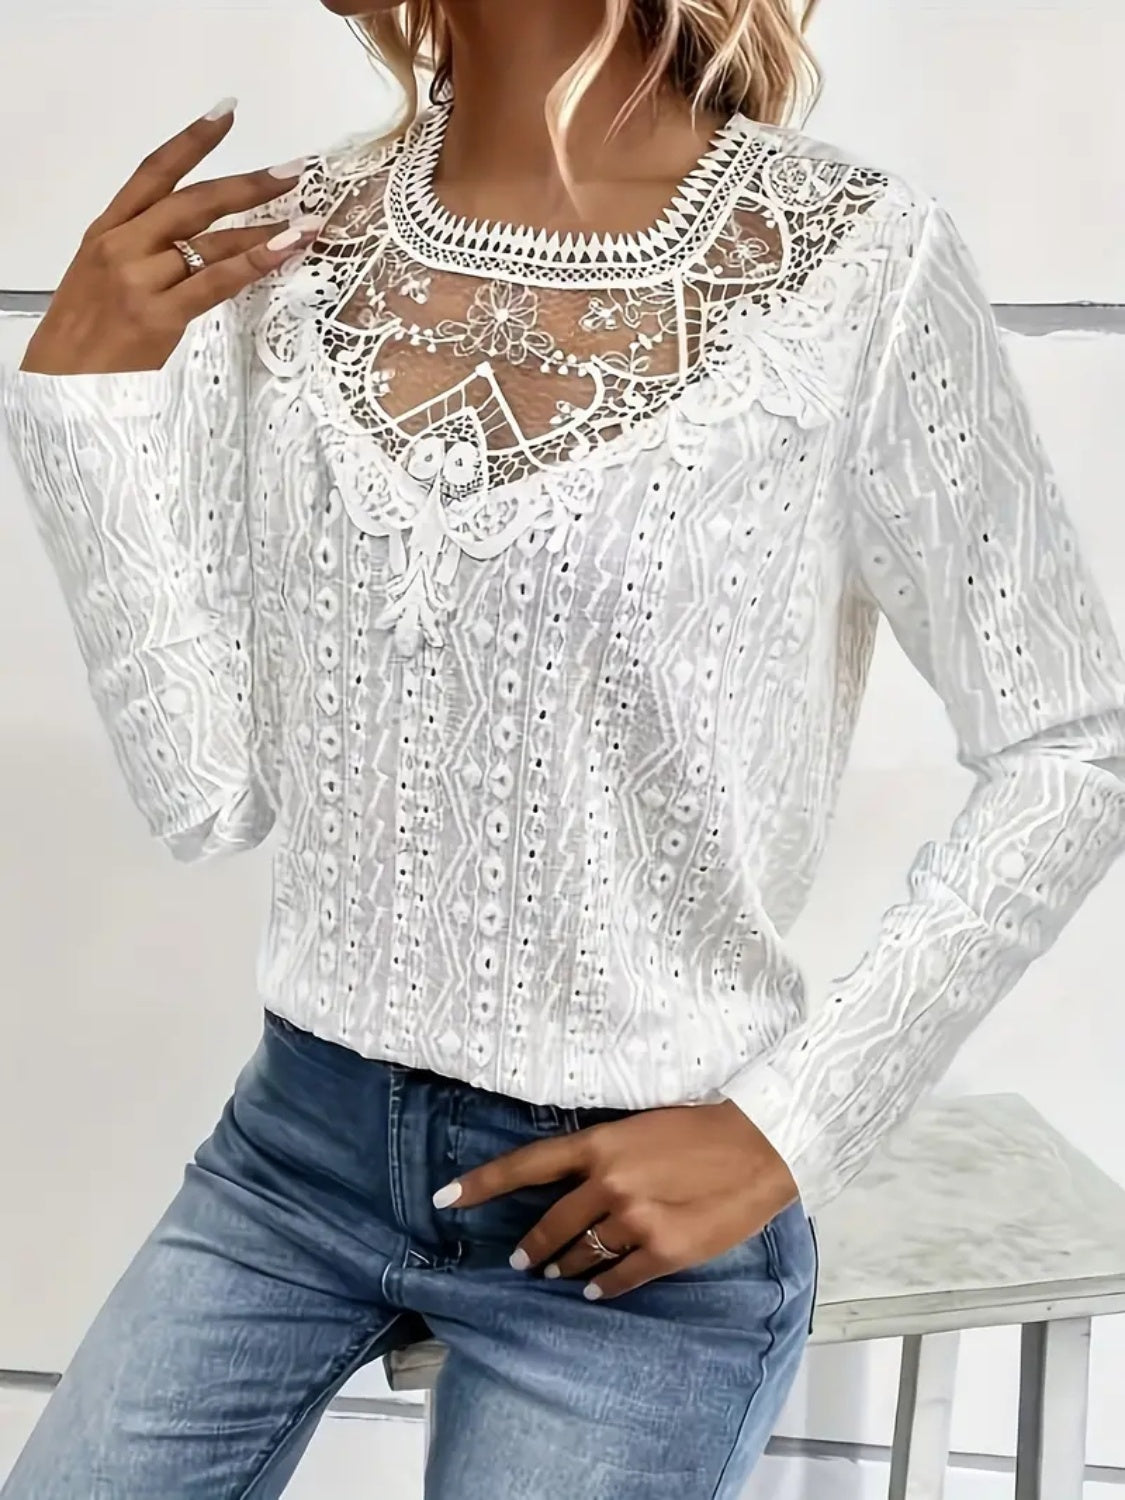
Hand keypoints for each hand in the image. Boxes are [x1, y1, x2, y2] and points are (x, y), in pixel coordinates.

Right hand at [21, 102, 319, 376]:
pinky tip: (284, 251)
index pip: (153, 172)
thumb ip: (141, 250)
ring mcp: (140, 279)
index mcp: (107, 230)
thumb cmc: (82, 332)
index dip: (192, 141)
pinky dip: (254, 264)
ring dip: (265, 230)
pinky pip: (216, 282)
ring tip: (306, 222)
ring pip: (212, 242)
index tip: (227, 115)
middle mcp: (123, 246)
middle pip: (194, 201)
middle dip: (248, 185)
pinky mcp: (159, 316)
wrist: (60, 381)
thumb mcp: (99, 275)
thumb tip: (198, 240)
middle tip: (292, 173)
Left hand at [433, 1101, 798, 1300]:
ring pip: (582, 1255)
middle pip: (552, 1224)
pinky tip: (596, 1290)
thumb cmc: (704, 1127)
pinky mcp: (665, 1250)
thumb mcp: (642, 1127)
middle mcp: (610, 1182)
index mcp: (601, 1144)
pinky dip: (604, 1286)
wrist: (763, 1143)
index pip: (527, 1164)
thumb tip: (576, 1181)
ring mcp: (636, 1220)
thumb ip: (605, 1154)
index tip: (445, 1198)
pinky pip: (620, 1278)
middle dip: (533, 1247)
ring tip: (558, 1274)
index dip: (482, 1183)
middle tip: (522, 1261)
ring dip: (565, 1267)